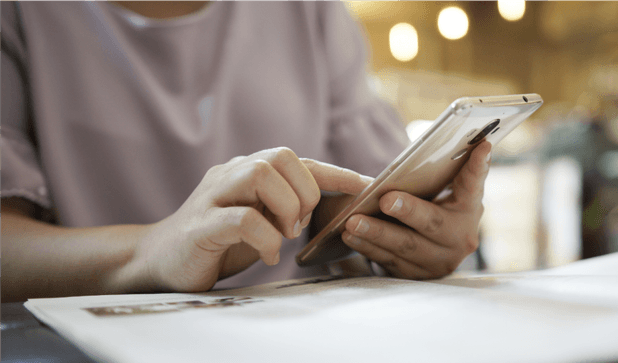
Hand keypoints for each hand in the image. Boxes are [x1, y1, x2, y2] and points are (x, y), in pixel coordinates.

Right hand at [136, 147, 368, 291]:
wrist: (160, 260)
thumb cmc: (217, 240)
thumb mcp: (258, 219)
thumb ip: (283, 207)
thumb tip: (326, 205)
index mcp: (247, 172)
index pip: (298, 161)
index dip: (334, 173)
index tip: (366, 187)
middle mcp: (230, 175)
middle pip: (279, 156)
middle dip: (304, 191)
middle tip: (300, 224)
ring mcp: (212, 196)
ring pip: (259, 174)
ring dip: (285, 206)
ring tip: (284, 234)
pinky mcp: (200, 224)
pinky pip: (241, 218)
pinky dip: (264, 238)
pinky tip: (267, 254)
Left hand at [341, 142, 491, 278]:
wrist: (434, 247)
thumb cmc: (437, 206)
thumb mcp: (451, 189)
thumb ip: (459, 170)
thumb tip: (477, 144)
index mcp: (469, 209)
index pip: (473, 184)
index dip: (476, 167)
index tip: (480, 146)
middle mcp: (460, 239)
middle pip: (431, 223)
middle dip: (407, 211)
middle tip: (385, 200)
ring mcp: (438, 261)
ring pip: (404, 246)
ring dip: (377, 233)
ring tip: (353, 221)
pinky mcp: (416, 275)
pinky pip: (389, 261)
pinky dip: (368, 247)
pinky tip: (351, 236)